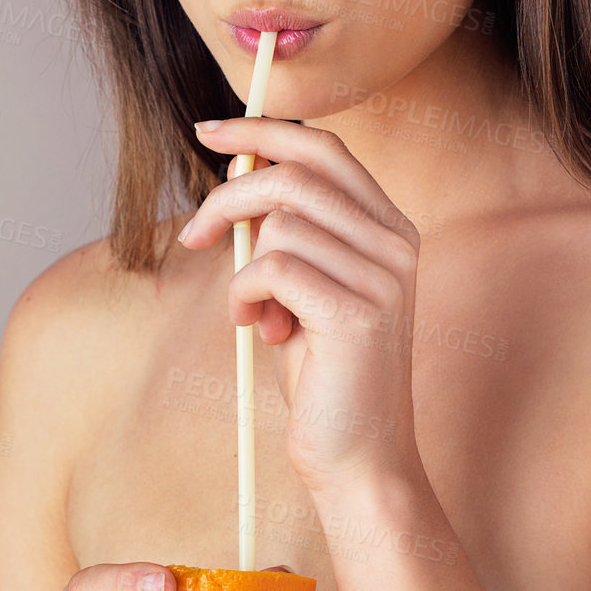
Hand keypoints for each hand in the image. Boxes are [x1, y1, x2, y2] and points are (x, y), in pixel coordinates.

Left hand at [181, 116, 422, 494]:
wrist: (358, 459)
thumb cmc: (324, 374)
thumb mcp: (302, 287)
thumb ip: (284, 231)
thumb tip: (237, 170)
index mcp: (389, 227)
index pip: (325, 149)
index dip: (263, 131)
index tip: (209, 133)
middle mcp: (395, 242)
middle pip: (294, 174)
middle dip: (228, 196)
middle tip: (194, 235)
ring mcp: (382, 275)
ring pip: (278, 224)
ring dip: (242, 270)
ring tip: (255, 315)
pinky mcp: (358, 311)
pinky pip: (272, 268)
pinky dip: (245, 296)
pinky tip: (259, 330)